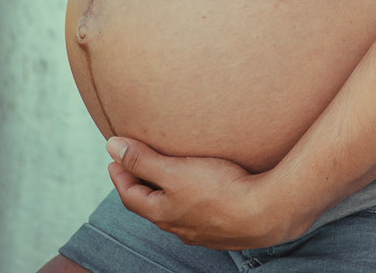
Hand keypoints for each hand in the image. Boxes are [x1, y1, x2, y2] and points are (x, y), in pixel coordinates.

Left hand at [104, 134, 309, 248]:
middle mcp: (179, 226)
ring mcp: (200, 230)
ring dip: (164, 190)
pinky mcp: (221, 226)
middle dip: (140, 182)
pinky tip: (199, 188)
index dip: (120, 174)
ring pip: (174, 209)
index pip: (130, 195)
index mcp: (162, 213)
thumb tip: (111, 146)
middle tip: (135, 162)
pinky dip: (186, 196)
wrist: (264, 213)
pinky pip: (195, 211)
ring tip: (165, 172)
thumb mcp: (174, 171)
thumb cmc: (219, 191)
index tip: (115, 156)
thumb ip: (143, 160)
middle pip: (150, 203)